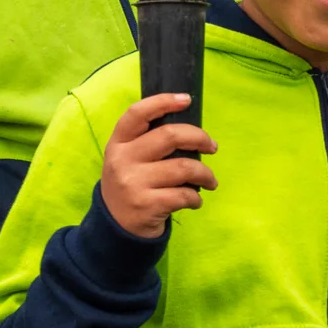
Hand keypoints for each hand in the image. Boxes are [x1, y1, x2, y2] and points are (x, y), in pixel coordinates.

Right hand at [101, 95, 217, 238]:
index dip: (163, 102)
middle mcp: (122, 160)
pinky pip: (185, 195)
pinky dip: (197, 198)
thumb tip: (191, 130)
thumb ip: (149, 142)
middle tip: (212, 147)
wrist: (115, 228)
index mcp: (118, 143)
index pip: (137, 113)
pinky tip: (195, 200)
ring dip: (205, 174)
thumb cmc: (132, 185)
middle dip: (200, 138)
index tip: (187, 100)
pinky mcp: (147, 205)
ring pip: (184, 167)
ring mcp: (133, 183)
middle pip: (170, 136)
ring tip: (209, 181)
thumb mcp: (129, 160)